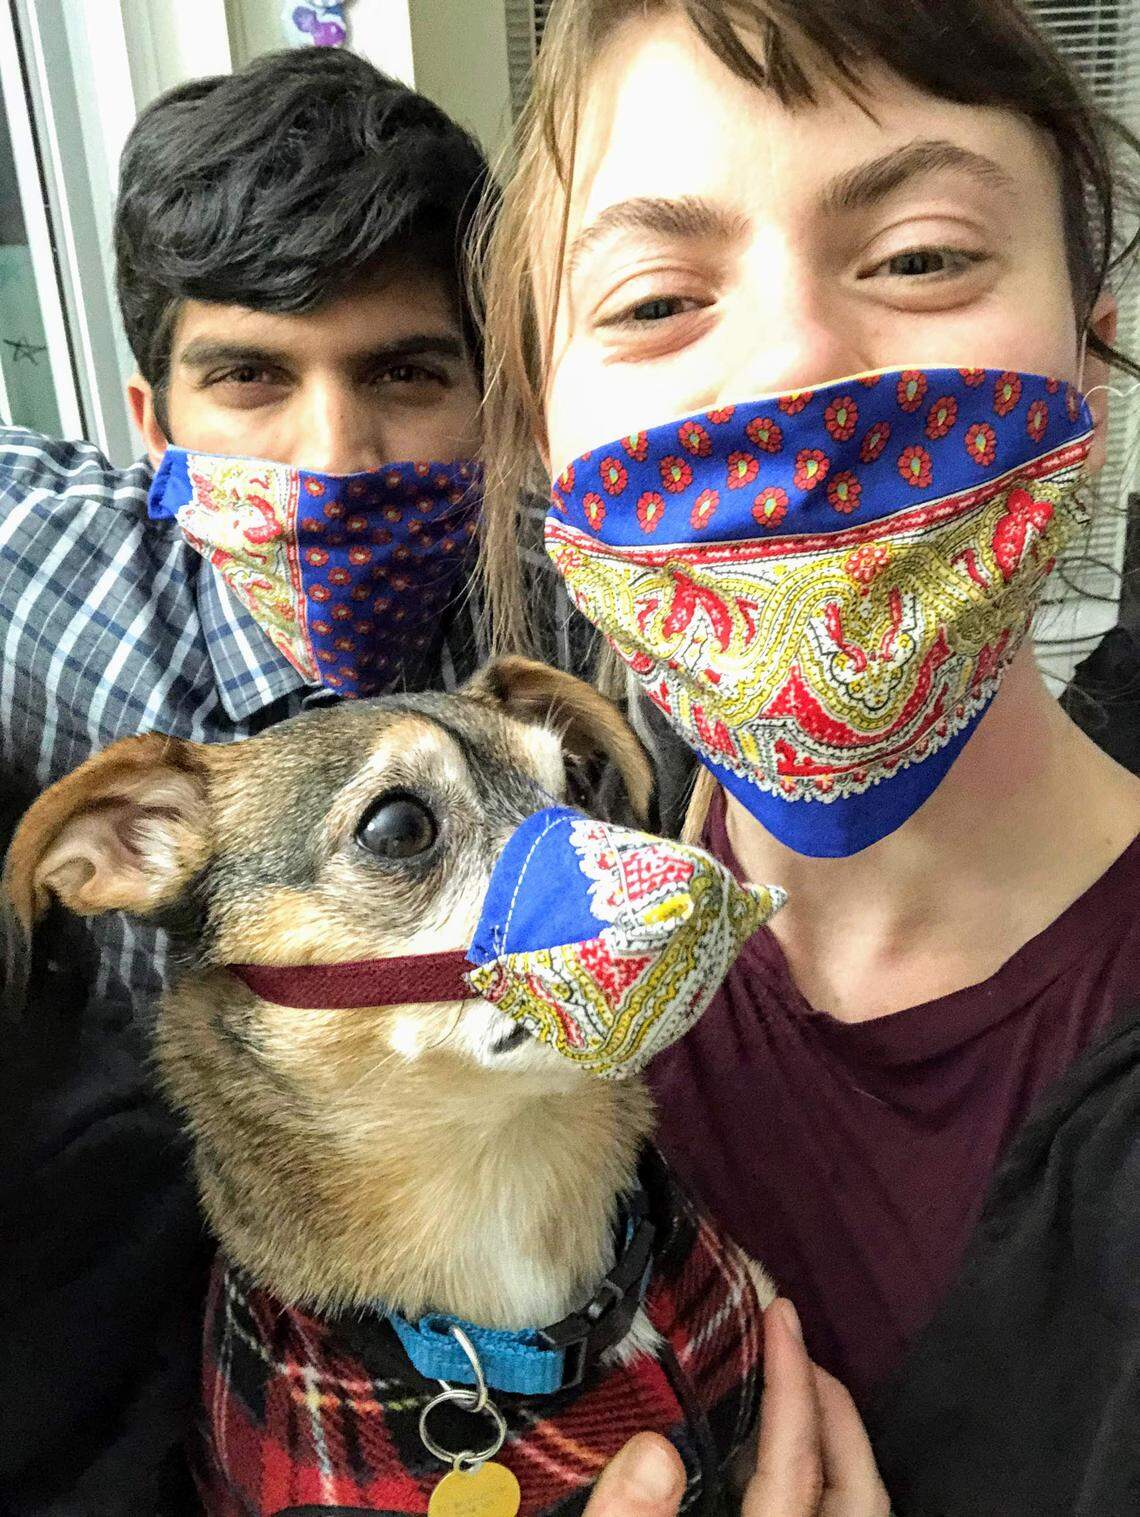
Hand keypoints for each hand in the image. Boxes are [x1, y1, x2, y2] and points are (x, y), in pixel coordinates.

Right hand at [581, 1299, 888, 1515]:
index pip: (797, 1466)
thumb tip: (653, 1451)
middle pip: (858, 1490)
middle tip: (789, 1341)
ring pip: (853, 1506)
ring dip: (828, 1442)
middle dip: (830, 1406)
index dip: (793, 1384)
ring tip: (784, 1383)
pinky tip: (761, 1453)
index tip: (780, 1312)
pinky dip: (813, 1478)